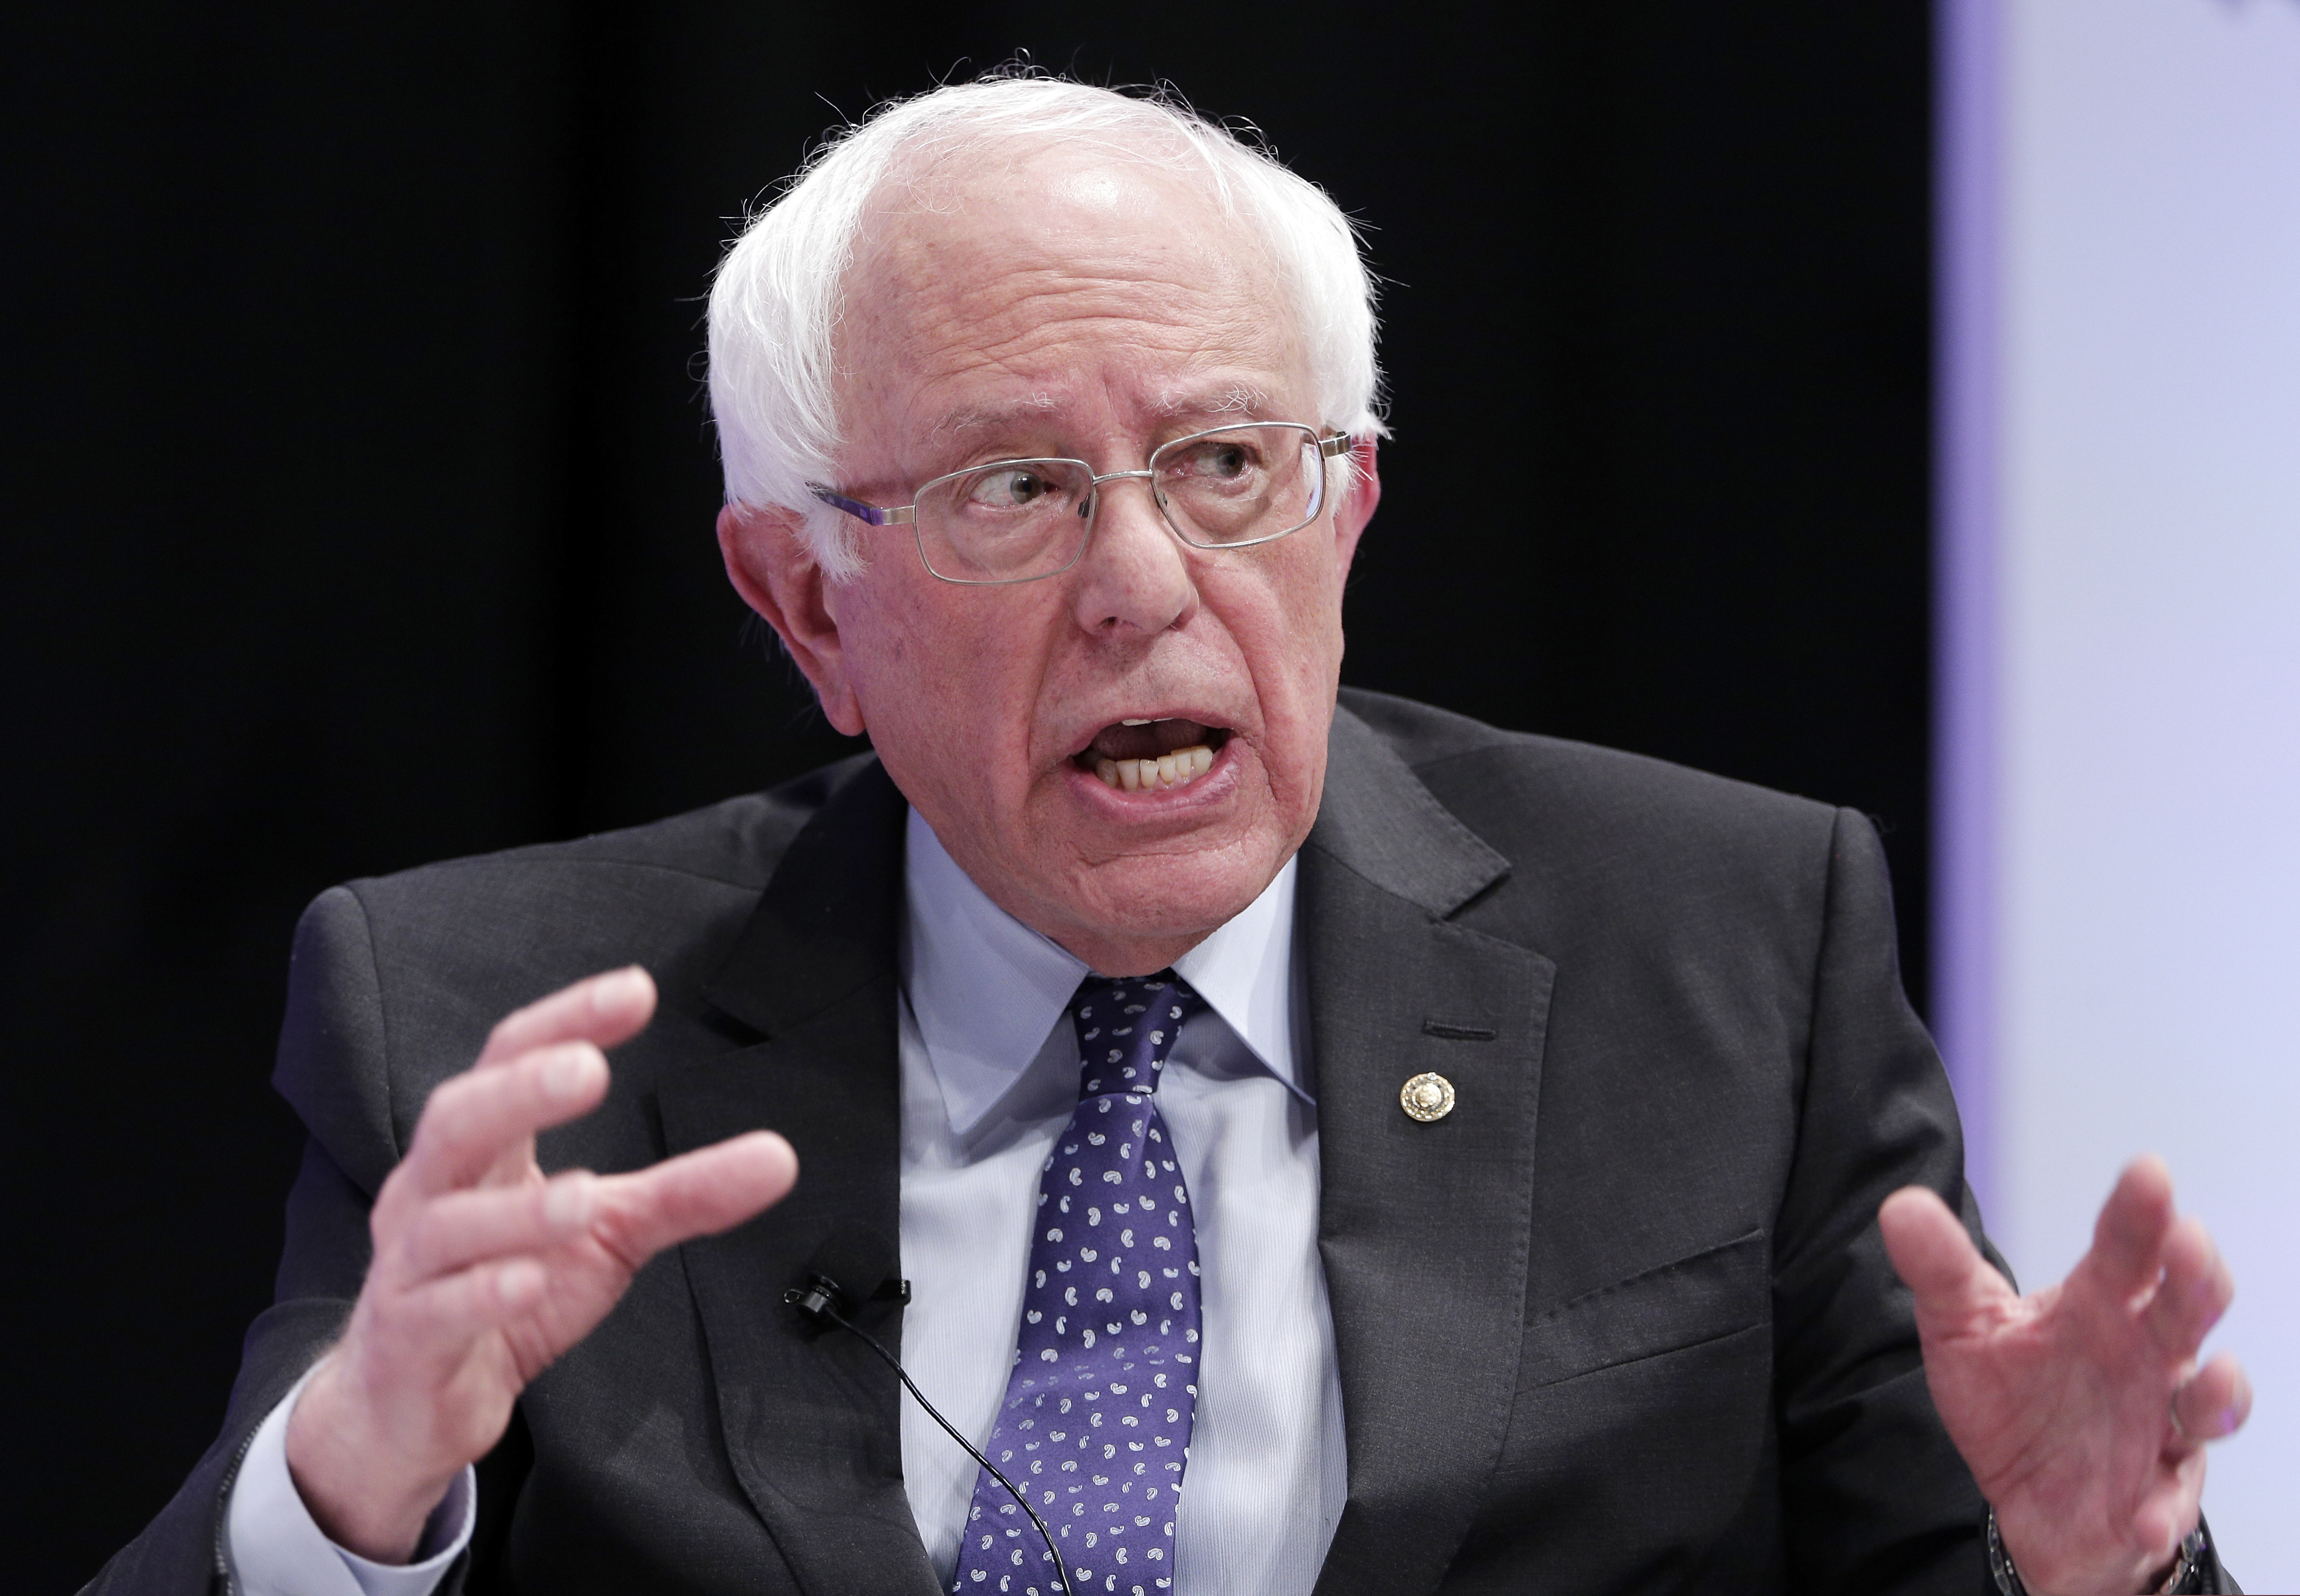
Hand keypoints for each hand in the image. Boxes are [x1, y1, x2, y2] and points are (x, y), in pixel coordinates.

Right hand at [285, 967, 797, 1561]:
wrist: (413, 1409)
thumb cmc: (505, 1295)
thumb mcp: (608, 1235)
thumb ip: (684, 1193)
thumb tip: (780, 1157)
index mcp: (481, 1155)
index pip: (509, 1061)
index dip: (565, 1019)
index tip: (637, 990)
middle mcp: (431, 1197)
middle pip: (456, 1122)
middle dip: (518, 1092)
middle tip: (589, 1070)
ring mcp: (410, 1270)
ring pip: (446, 1224)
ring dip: (518, 1211)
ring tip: (584, 1196)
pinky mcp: (406, 1344)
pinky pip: (435, 1312)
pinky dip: (481, 1294)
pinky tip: (527, 1283)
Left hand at [1880, 1157, 2249, 1595]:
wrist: (2024, 1491)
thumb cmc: (2011, 1396)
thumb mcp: (1961, 1327)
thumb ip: (1939, 1268)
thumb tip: (1900, 1206)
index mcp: (2100, 1306)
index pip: (2129, 1250)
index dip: (2142, 1212)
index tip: (2149, 1173)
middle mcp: (2143, 1357)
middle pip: (2186, 1311)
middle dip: (2197, 1278)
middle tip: (2189, 1244)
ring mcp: (2159, 1425)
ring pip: (2207, 1403)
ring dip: (2217, 1392)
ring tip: (2208, 1380)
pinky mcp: (2156, 1493)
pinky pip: (2171, 1500)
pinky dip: (2162, 1507)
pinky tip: (2144, 1512)